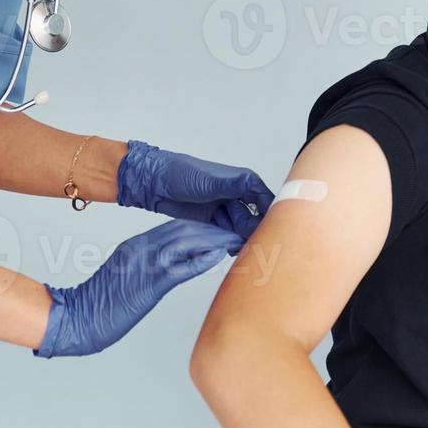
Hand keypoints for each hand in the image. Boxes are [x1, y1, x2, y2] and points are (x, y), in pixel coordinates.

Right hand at [34, 218, 243, 357]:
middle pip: (184, 229)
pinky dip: (201, 259)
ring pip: (185, 242)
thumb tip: (168, 269)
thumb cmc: (98, 304)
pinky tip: (219, 255)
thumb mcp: (122, 277)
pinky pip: (180, 268)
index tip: (222, 228)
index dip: (202, 226)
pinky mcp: (148, 285)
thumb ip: (144, 267)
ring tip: (236, 239)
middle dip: (213, 228)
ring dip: (214, 239)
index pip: (175, 227)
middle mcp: (141, 249)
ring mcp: (144, 264)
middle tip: (237, 230)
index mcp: (135, 246)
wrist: (77, 318)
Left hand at [116, 140, 274, 240]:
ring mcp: (226, 209)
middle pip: (257, 220)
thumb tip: (254, 185)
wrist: (154, 183)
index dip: (272, 219)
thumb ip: (233, 187)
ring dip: (243, 240)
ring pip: (243, 230)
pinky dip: (230, 243)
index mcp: (243, 182)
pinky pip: (228, 235)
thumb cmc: (180, 174)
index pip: (267, 202)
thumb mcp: (209, 182)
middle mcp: (238, 195)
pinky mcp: (214, 221)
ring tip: (244, 253)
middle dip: (256, 234)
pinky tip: (231, 252)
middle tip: (256, 249)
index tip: (274, 235)